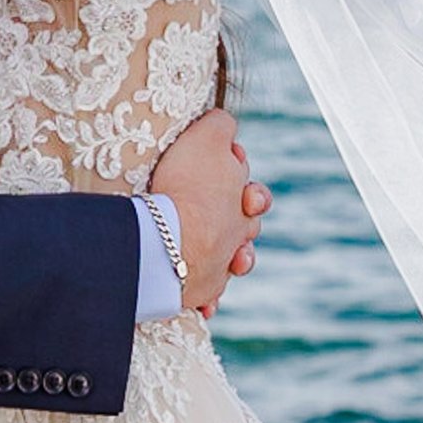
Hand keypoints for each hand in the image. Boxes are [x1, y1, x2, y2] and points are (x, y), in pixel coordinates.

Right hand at [147, 110, 271, 314]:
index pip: (251, 190)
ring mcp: (222, 265)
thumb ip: (220, 126)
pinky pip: (208, 294)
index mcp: (243, 201)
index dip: (238, 176)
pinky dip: (207, 296)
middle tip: (225, 209)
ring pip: (234, 262)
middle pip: (247, 227)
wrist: (170, 239)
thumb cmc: (187, 186)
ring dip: (232, 258)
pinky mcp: (202, 291)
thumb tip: (226, 121)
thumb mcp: (206, 139)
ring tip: (226, 255)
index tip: (226, 165)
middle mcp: (238, 235)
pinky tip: (203, 300)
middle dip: (241, 219)